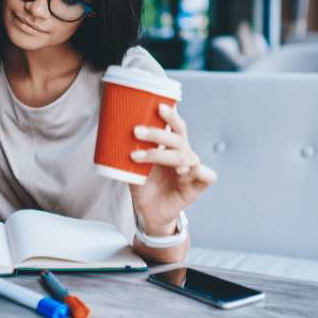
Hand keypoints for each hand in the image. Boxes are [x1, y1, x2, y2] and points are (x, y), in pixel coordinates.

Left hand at [129, 103, 216, 235]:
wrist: (148, 212)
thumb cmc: (143, 185)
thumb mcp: (131, 164)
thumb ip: (126, 149)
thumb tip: (110, 129)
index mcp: (172, 146)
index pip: (175, 126)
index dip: (170, 115)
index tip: (157, 106)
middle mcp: (183, 155)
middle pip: (177, 138)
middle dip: (157, 133)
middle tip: (136, 131)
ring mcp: (191, 170)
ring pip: (183, 156)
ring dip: (160, 154)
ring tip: (137, 156)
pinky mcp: (196, 187)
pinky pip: (207, 176)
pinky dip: (199, 171)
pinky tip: (184, 171)